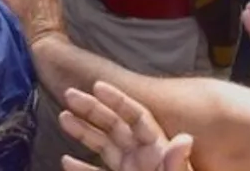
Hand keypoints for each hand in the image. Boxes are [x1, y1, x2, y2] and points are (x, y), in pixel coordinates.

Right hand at [58, 81, 194, 170]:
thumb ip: (177, 165)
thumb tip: (186, 139)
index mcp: (158, 150)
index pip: (137, 117)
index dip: (118, 100)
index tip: (97, 86)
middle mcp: (143, 157)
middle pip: (116, 125)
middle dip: (93, 109)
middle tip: (69, 95)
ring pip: (104, 145)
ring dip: (84, 132)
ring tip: (63, 117)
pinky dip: (82, 168)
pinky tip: (66, 161)